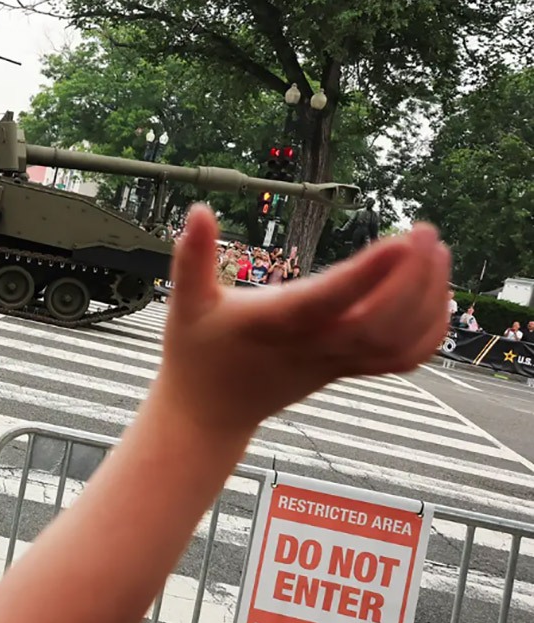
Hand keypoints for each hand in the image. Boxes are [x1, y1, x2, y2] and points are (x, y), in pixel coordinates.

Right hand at [152, 204, 451, 435]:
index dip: (369, 273)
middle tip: (425, 230)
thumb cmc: (195, 353)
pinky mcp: (347, 370)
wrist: (208, 413)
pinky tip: (438, 294)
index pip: (330, 300)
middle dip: (414, 277)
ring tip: (437, 252)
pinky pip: (402, 358)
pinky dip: (430, 330)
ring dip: (428, 299)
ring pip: (399, 341)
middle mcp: (312, 346)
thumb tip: (199, 210)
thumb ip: (192, 255)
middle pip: (380, 321)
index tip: (403, 240)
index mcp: (274, 325)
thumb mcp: (184, 301)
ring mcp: (335, 362)